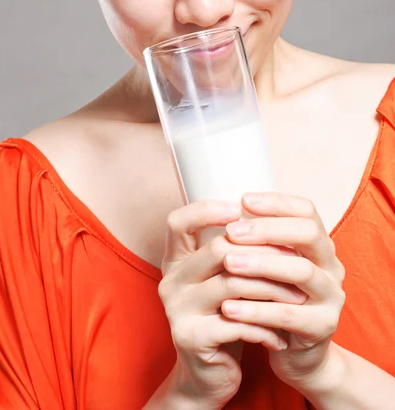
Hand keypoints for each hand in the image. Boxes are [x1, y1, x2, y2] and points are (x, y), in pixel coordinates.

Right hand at [158, 200, 304, 409]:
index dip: (207, 210)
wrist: (208, 375)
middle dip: (264, 253)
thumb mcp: (224, 280)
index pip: (179, 222)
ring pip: (233, 284)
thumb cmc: (225, 317)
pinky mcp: (191, 337)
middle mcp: (170, 280)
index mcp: (176, 260)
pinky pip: (237, 322)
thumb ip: (235, 252)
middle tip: (297, 260)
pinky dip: (265, 326)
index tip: (241, 208)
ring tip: (298, 298)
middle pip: (218, 249)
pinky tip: (281, 334)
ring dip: (273, 290)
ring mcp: (177, 309)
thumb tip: (273, 219)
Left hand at [221, 192, 345, 391]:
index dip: (276, 202)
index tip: (243, 200)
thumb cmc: (276, 300)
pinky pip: (289, 315)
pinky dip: (256, 310)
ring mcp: (332, 297)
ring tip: (228, 262)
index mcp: (319, 245)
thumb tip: (223, 210)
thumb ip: (260, 242)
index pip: (306, 211)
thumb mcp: (271, 266)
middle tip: (231, 231)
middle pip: (309, 234)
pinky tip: (228, 307)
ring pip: (302, 272)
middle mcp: (332, 266)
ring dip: (262, 264)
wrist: (297, 354)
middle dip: (268, 229)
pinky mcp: (322, 327)